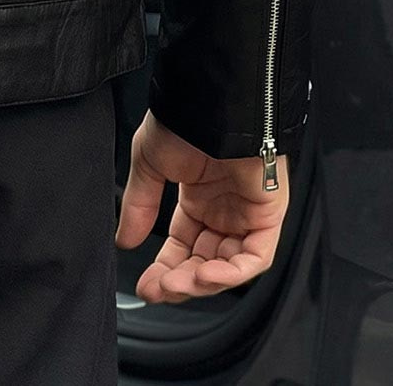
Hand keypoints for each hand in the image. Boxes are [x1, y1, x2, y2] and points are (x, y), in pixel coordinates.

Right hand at [114, 109, 289, 301]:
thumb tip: (123, 241)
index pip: (183, 247)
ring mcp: (247, 214)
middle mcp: (224, 210)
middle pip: (205, 262)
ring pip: (230, 266)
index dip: (165, 269)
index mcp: (198, 198)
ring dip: (204, 282)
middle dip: (181, 281)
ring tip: (178, 283)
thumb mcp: (150, 164)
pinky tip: (206, 274)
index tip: (146, 286)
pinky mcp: (268, 216)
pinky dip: (232, 273)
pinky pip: (255, 257)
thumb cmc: (182, 122)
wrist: (209, 102)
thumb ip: (140, 204)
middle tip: (159, 290)